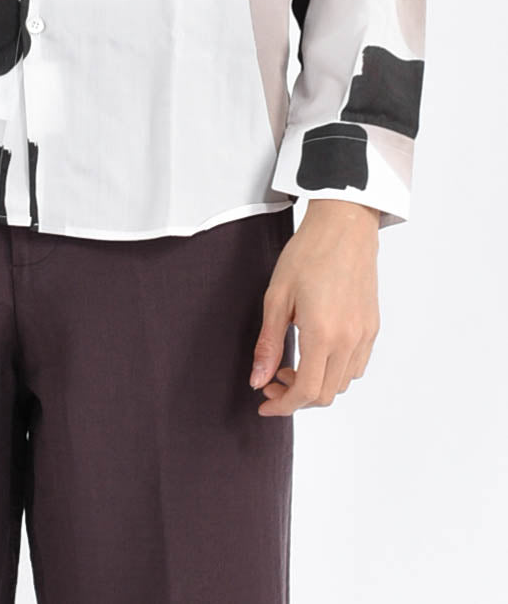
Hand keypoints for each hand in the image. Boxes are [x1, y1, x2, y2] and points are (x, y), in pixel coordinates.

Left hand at [250, 199, 380, 414]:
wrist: (344, 225)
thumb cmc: (308, 253)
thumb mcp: (276, 297)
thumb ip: (268, 343)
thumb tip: (258, 380)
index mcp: (323, 334)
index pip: (306, 392)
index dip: (283, 405)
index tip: (265, 402)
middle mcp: (349, 340)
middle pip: (325, 394)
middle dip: (296, 397)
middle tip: (271, 380)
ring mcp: (365, 334)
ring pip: (342, 383)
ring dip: (315, 384)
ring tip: (291, 364)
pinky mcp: (372, 326)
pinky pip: (356, 365)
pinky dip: (334, 371)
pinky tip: (315, 352)